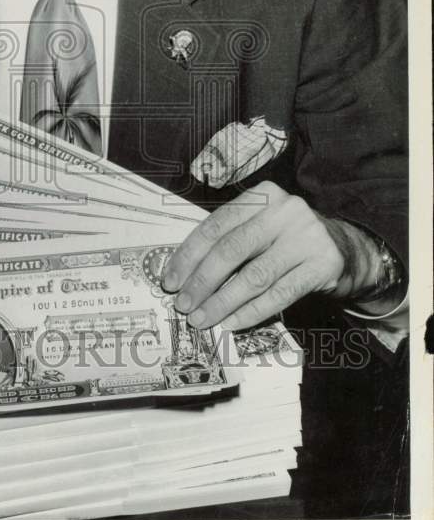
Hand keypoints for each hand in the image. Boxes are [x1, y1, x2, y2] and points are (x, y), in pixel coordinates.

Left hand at [163, 181, 378, 330]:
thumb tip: (183, 273)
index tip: (170, 281)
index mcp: (263, 196)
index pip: (216, 226)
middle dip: (202, 281)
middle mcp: (285, 210)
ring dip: (222, 302)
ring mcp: (307, 237)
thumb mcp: (261, 226)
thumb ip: (229, 239)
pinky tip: (232, 324)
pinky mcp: (324, 265)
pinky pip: (279, 294)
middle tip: (183, 305)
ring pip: (254, 275)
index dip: (189, 256)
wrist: (348, 250)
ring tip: (202, 320)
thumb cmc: (289, 240)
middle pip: (232, 249)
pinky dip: (251, 312)